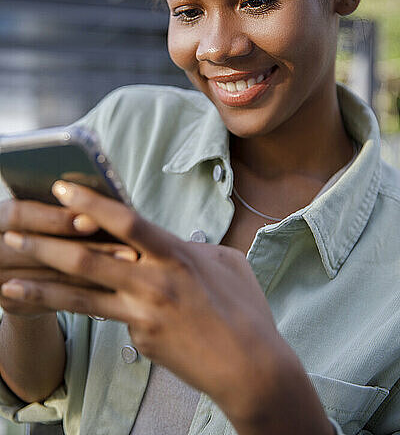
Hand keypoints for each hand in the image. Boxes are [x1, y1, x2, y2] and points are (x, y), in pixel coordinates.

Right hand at [0, 197, 130, 316]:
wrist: (9, 264)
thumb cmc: (35, 223)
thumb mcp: (37, 209)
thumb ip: (59, 205)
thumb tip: (100, 196)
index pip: (19, 215)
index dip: (56, 219)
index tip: (91, 220)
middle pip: (40, 252)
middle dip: (87, 250)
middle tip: (128, 251)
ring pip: (53, 279)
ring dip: (95, 274)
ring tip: (129, 265)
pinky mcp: (12, 304)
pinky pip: (56, 301)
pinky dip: (88, 291)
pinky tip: (117, 284)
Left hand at [1, 182, 332, 434]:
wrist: (252, 370)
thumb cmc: (246, 310)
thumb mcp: (225, 263)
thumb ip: (191, 248)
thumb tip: (172, 244)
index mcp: (176, 255)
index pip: (126, 220)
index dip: (91, 200)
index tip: (61, 187)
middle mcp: (153, 282)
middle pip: (89, 258)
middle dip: (46, 243)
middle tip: (12, 230)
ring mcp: (142, 314)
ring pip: (82, 296)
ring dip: (41, 284)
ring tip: (6, 280)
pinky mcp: (138, 339)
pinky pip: (106, 318)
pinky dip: (79, 310)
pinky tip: (54, 308)